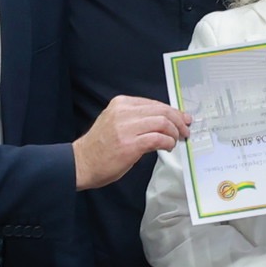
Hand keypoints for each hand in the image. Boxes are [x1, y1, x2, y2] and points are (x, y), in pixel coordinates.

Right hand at [73, 92, 191, 189]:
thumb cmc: (99, 147)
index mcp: (121, 104)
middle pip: (162, 110)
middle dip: (178, 121)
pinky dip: (168, 142)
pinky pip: (158, 138)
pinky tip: (168, 147)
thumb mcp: (116, 123)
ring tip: (176, 140)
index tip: (182, 119)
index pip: (155, 103)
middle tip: (185, 130)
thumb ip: (136, 118)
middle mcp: (123, 112)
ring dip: (174, 132)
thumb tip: (163, 121)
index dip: (173, 111)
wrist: (81, 163)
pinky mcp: (130, 145)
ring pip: (162, 122)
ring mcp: (126, 128)